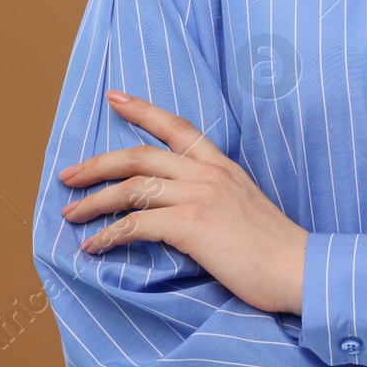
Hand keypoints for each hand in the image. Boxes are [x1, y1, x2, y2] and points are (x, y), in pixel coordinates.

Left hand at [58, 89, 309, 315]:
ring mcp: (200, 195)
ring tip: (71, 216)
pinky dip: (109, 235)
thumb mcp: (244, 205)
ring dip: (94, 202)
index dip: (142, 110)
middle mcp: (208, 174)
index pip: (177, 127)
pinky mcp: (192, 224)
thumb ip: (214, 195)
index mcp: (222, 166)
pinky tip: (94, 246)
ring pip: (132, 187)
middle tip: (68, 175)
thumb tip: (180, 207)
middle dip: (97, 164)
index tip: (114, 97)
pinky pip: (136, 223)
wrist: (299, 268)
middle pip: (139, 155)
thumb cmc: (273, 249)